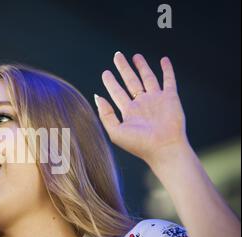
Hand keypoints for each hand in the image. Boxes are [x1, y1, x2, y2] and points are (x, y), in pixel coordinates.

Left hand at [94, 52, 189, 166]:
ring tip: (135, 56)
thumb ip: (105, 115)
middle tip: (117, 55)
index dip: (111, 82)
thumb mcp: (116, 131)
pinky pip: (168, 80)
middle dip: (124, 68)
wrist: (163, 148)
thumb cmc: (139, 144)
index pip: (117, 93)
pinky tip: (164, 60)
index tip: (106, 72)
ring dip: (142, 66)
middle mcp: (142, 104)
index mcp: (129, 112)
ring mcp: (157, 100)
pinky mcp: (171, 98)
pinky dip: (167, 70)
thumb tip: (97, 96)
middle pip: (130, 81)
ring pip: (148, 78)